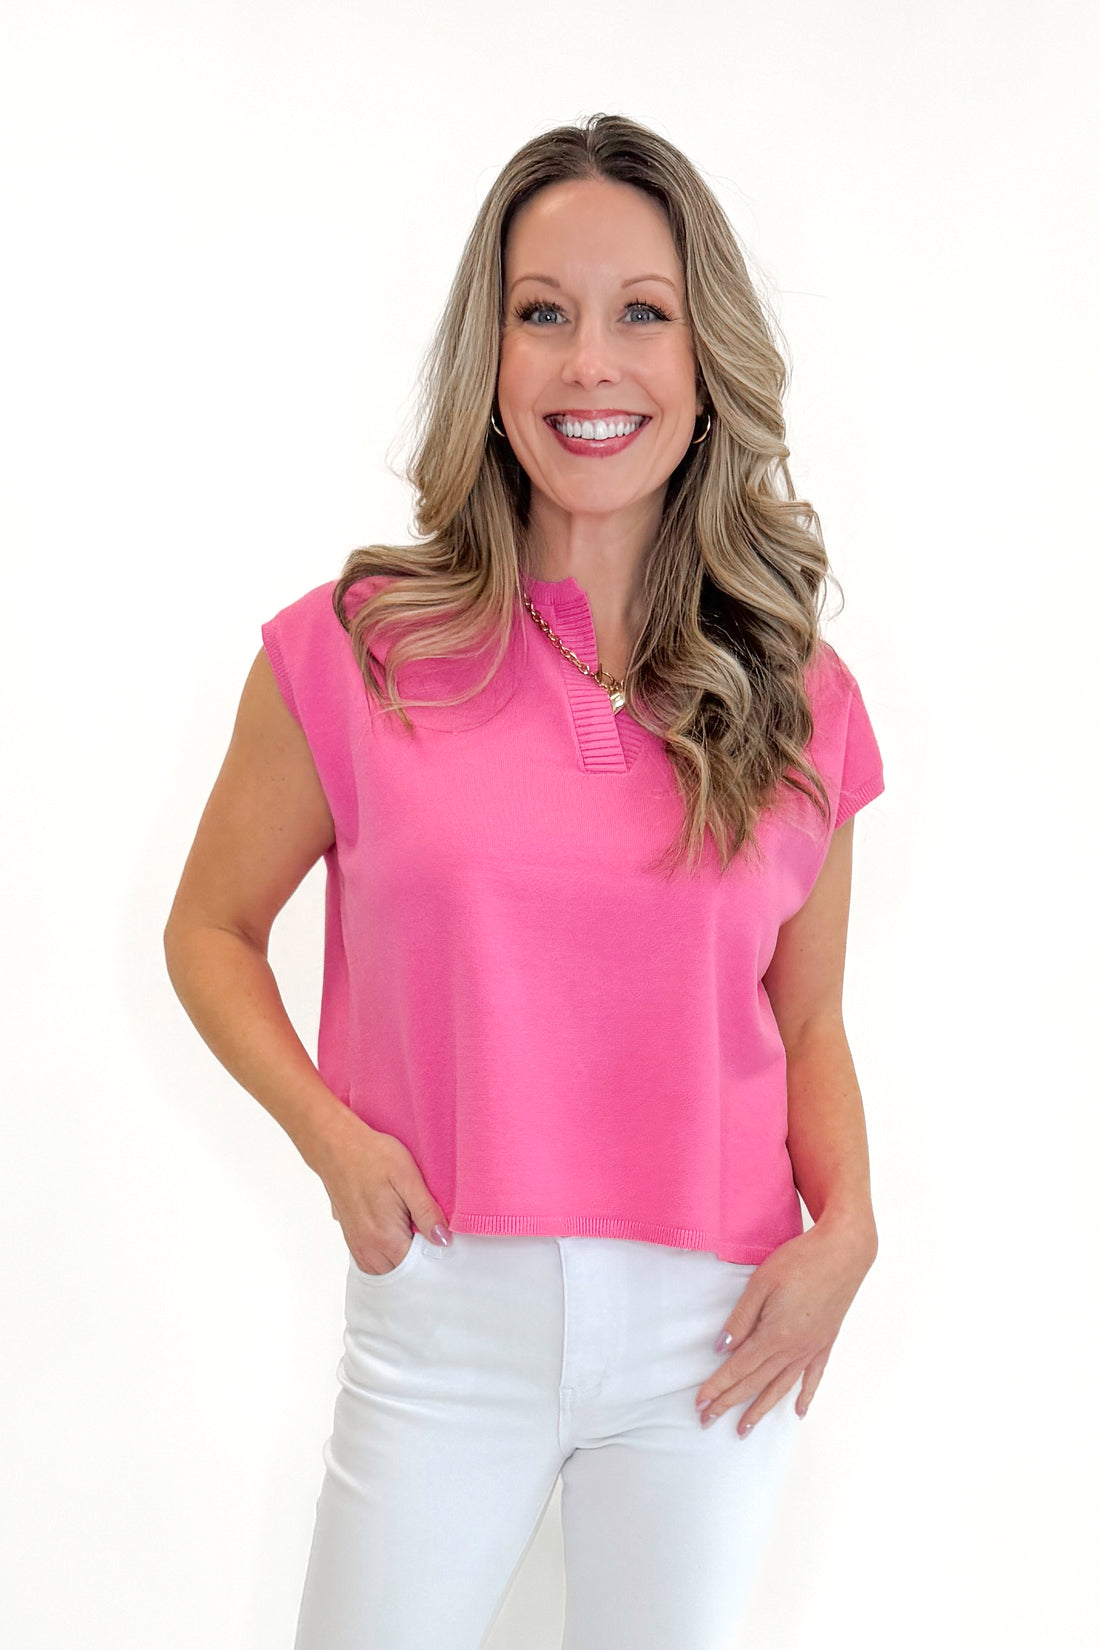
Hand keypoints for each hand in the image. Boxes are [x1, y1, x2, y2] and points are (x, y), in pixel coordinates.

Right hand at [313, 1109, 451, 1274]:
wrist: (337, 1146)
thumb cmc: (373, 1156)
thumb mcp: (408, 1177)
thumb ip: (426, 1212)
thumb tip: (443, 1240)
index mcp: (386, 1237)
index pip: (418, 1269)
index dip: (435, 1259)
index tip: (445, 1243)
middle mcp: (368, 1248)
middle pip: (402, 1274)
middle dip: (419, 1264)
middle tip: (433, 1237)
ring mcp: (357, 1245)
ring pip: (386, 1271)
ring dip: (402, 1261)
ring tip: (416, 1236)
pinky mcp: (352, 1237)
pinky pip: (373, 1262)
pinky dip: (388, 1257)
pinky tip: (397, 1235)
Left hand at [695, 1217, 876, 1434]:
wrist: (845, 1252)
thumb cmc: (801, 1260)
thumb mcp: (762, 1282)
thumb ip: (741, 1318)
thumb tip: (722, 1349)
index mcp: (775, 1335)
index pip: (738, 1369)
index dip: (718, 1387)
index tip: (700, 1403)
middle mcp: (794, 1349)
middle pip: (756, 1383)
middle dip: (729, 1403)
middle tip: (708, 1421)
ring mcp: (812, 1348)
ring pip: (781, 1387)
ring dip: (760, 1409)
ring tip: (744, 1429)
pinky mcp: (826, 1342)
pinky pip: (813, 1377)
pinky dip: (805, 1396)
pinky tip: (798, 1412)